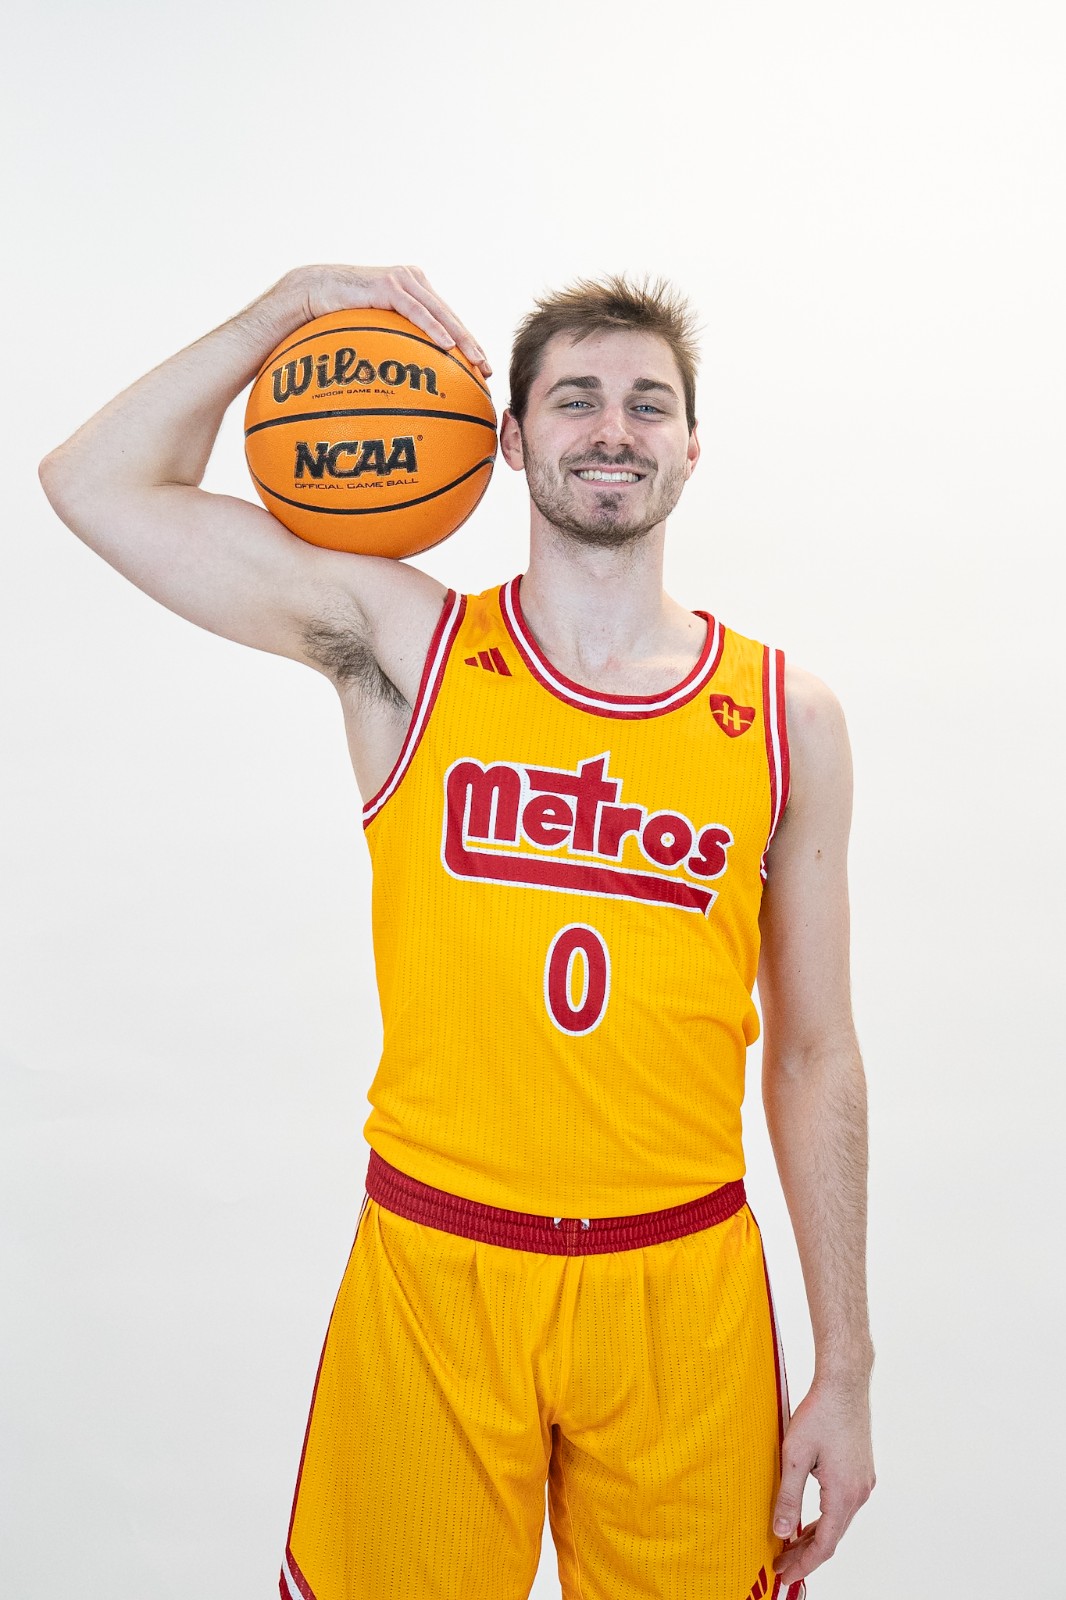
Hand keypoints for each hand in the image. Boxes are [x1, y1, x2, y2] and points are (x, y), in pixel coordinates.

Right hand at [270, 264, 491, 377]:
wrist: (311, 292)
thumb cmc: (337, 316)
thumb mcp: (372, 330)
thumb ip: (392, 342)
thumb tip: (404, 379)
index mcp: (414, 291)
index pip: (447, 320)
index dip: (466, 344)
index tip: (481, 371)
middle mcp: (413, 281)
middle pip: (450, 317)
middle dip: (471, 345)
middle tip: (487, 371)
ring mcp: (402, 280)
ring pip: (440, 313)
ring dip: (460, 339)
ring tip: (476, 362)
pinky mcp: (388, 285)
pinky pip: (415, 310)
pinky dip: (433, 327)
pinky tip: (446, 346)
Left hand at [771, 1377, 874, 1584]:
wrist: (844, 1384)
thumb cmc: (819, 1414)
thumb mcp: (795, 1456)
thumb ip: (788, 1496)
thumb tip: (781, 1531)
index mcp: (844, 1493)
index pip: (825, 1544)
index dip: (804, 1563)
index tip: (785, 1574)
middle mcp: (859, 1492)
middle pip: (833, 1536)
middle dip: (806, 1554)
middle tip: (781, 1564)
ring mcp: (863, 1482)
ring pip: (838, 1521)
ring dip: (815, 1536)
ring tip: (790, 1546)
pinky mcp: (861, 1471)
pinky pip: (842, 1505)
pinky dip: (825, 1518)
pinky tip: (808, 1519)